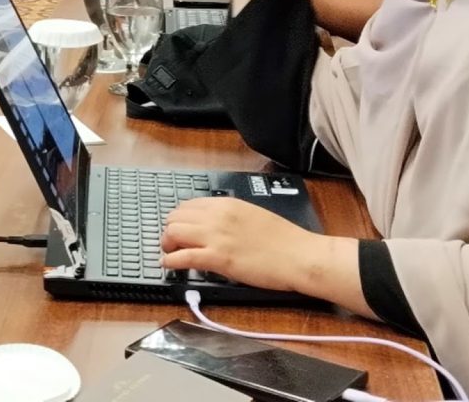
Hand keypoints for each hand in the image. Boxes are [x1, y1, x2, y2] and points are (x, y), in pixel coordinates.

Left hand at [161, 197, 324, 291]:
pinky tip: (169, 265)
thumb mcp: (252, 215)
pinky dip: (170, 261)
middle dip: (171, 230)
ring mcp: (216, 236)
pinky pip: (182, 256)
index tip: (180, 229)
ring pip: (173, 232)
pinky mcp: (218, 258)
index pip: (187, 205)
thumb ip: (229, 217)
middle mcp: (217, 216)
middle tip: (173, 243)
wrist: (300, 256)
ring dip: (167, 243)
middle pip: (176, 217)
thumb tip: (213, 224)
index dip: (180, 219)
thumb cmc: (284, 240)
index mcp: (226, 204)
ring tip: (170, 253)